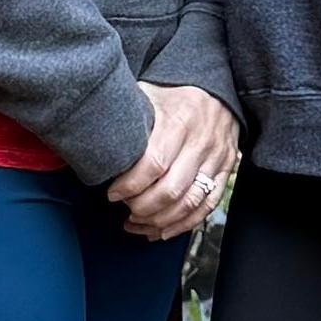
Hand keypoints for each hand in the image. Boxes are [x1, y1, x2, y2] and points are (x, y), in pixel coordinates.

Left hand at [110, 82, 238, 239]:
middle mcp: (200, 142)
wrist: (216, 90)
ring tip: (137, 223)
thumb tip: (94, 136)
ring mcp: (216, 158)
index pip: (154, 163)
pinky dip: (183, 224)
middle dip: (143, 208)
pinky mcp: (225, 170)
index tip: (113, 193)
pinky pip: (207, 206)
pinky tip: (162, 230)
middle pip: (171, 190)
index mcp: (179, 121)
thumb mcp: (149, 95)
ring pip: (189, 203)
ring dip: (160, 221)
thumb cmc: (174, 94)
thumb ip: (129, 117)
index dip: (130, 185)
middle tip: (125, 210)